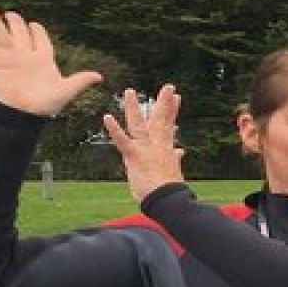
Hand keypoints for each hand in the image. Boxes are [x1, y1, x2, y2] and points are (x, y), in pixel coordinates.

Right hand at [0, 2, 103, 117]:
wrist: (23, 115)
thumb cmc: (45, 105)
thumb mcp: (65, 91)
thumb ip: (80, 81)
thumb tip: (100, 77)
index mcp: (42, 59)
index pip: (40, 39)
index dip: (37, 31)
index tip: (33, 24)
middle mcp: (24, 55)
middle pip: (18, 33)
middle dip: (14, 22)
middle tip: (10, 13)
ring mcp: (9, 57)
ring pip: (0, 34)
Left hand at [101, 85, 186, 203]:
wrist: (167, 199)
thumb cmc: (169, 189)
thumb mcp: (173, 170)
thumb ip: (175, 158)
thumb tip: (180, 151)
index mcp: (166, 148)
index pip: (170, 125)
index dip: (172, 110)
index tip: (177, 97)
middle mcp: (157, 145)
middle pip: (160, 120)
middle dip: (164, 102)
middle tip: (168, 87)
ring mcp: (145, 149)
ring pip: (139, 125)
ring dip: (133, 108)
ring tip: (129, 91)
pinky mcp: (134, 156)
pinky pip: (123, 141)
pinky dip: (114, 129)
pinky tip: (107, 117)